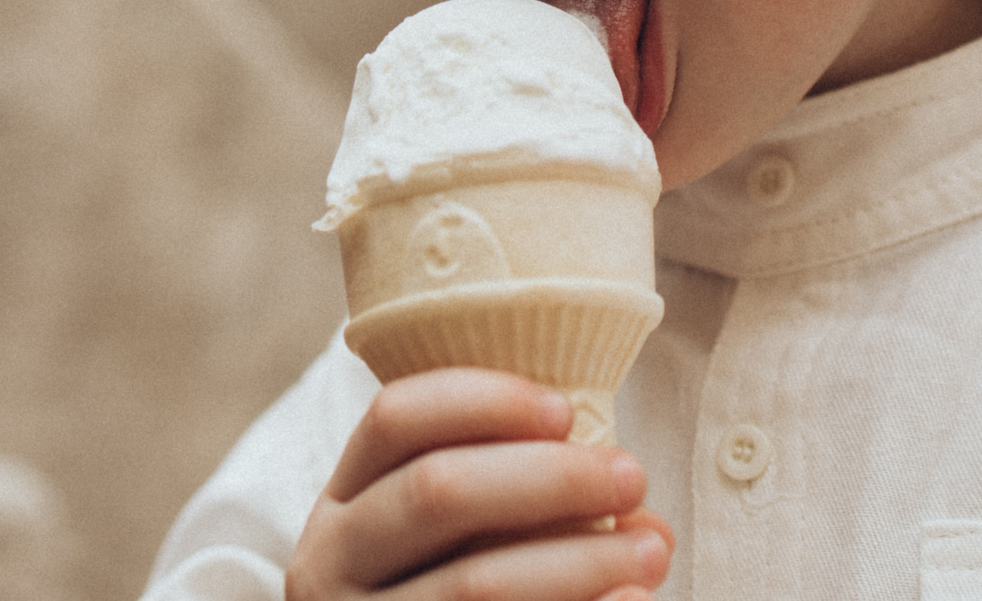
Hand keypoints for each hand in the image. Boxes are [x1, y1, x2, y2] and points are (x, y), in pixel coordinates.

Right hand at [287, 367, 672, 599]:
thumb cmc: (449, 591)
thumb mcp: (455, 541)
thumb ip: (532, 504)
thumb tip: (648, 526)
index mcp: (344, 502)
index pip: (395, 417)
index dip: (483, 400)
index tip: (565, 410)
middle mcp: (332, 563)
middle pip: (435, 491)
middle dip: (547, 478)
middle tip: (631, 475)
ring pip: (471, 583)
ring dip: (577, 560)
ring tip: (650, 550)